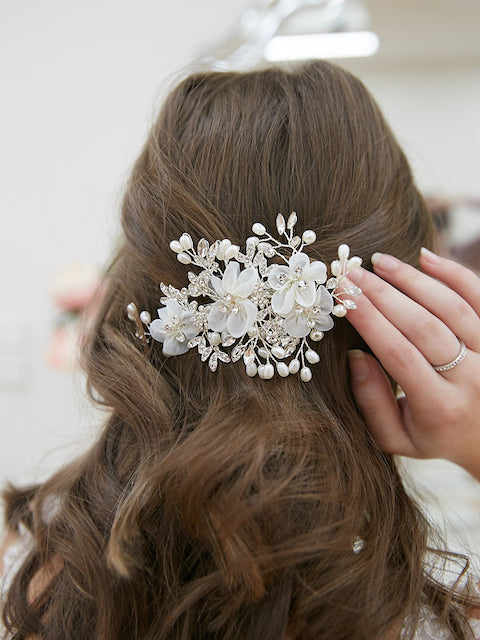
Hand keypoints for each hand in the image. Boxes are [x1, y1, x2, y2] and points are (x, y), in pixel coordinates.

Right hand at [345, 248, 479, 480]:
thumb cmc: (435, 435)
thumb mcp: (396, 438)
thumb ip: (371, 403)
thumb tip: (356, 356)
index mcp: (439, 407)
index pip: (399, 354)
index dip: (369, 321)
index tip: (343, 297)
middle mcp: (471, 379)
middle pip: (423, 326)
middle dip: (382, 295)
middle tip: (352, 274)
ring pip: (451, 307)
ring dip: (412, 279)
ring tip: (379, 261)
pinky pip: (479, 297)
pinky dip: (454, 274)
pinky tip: (424, 258)